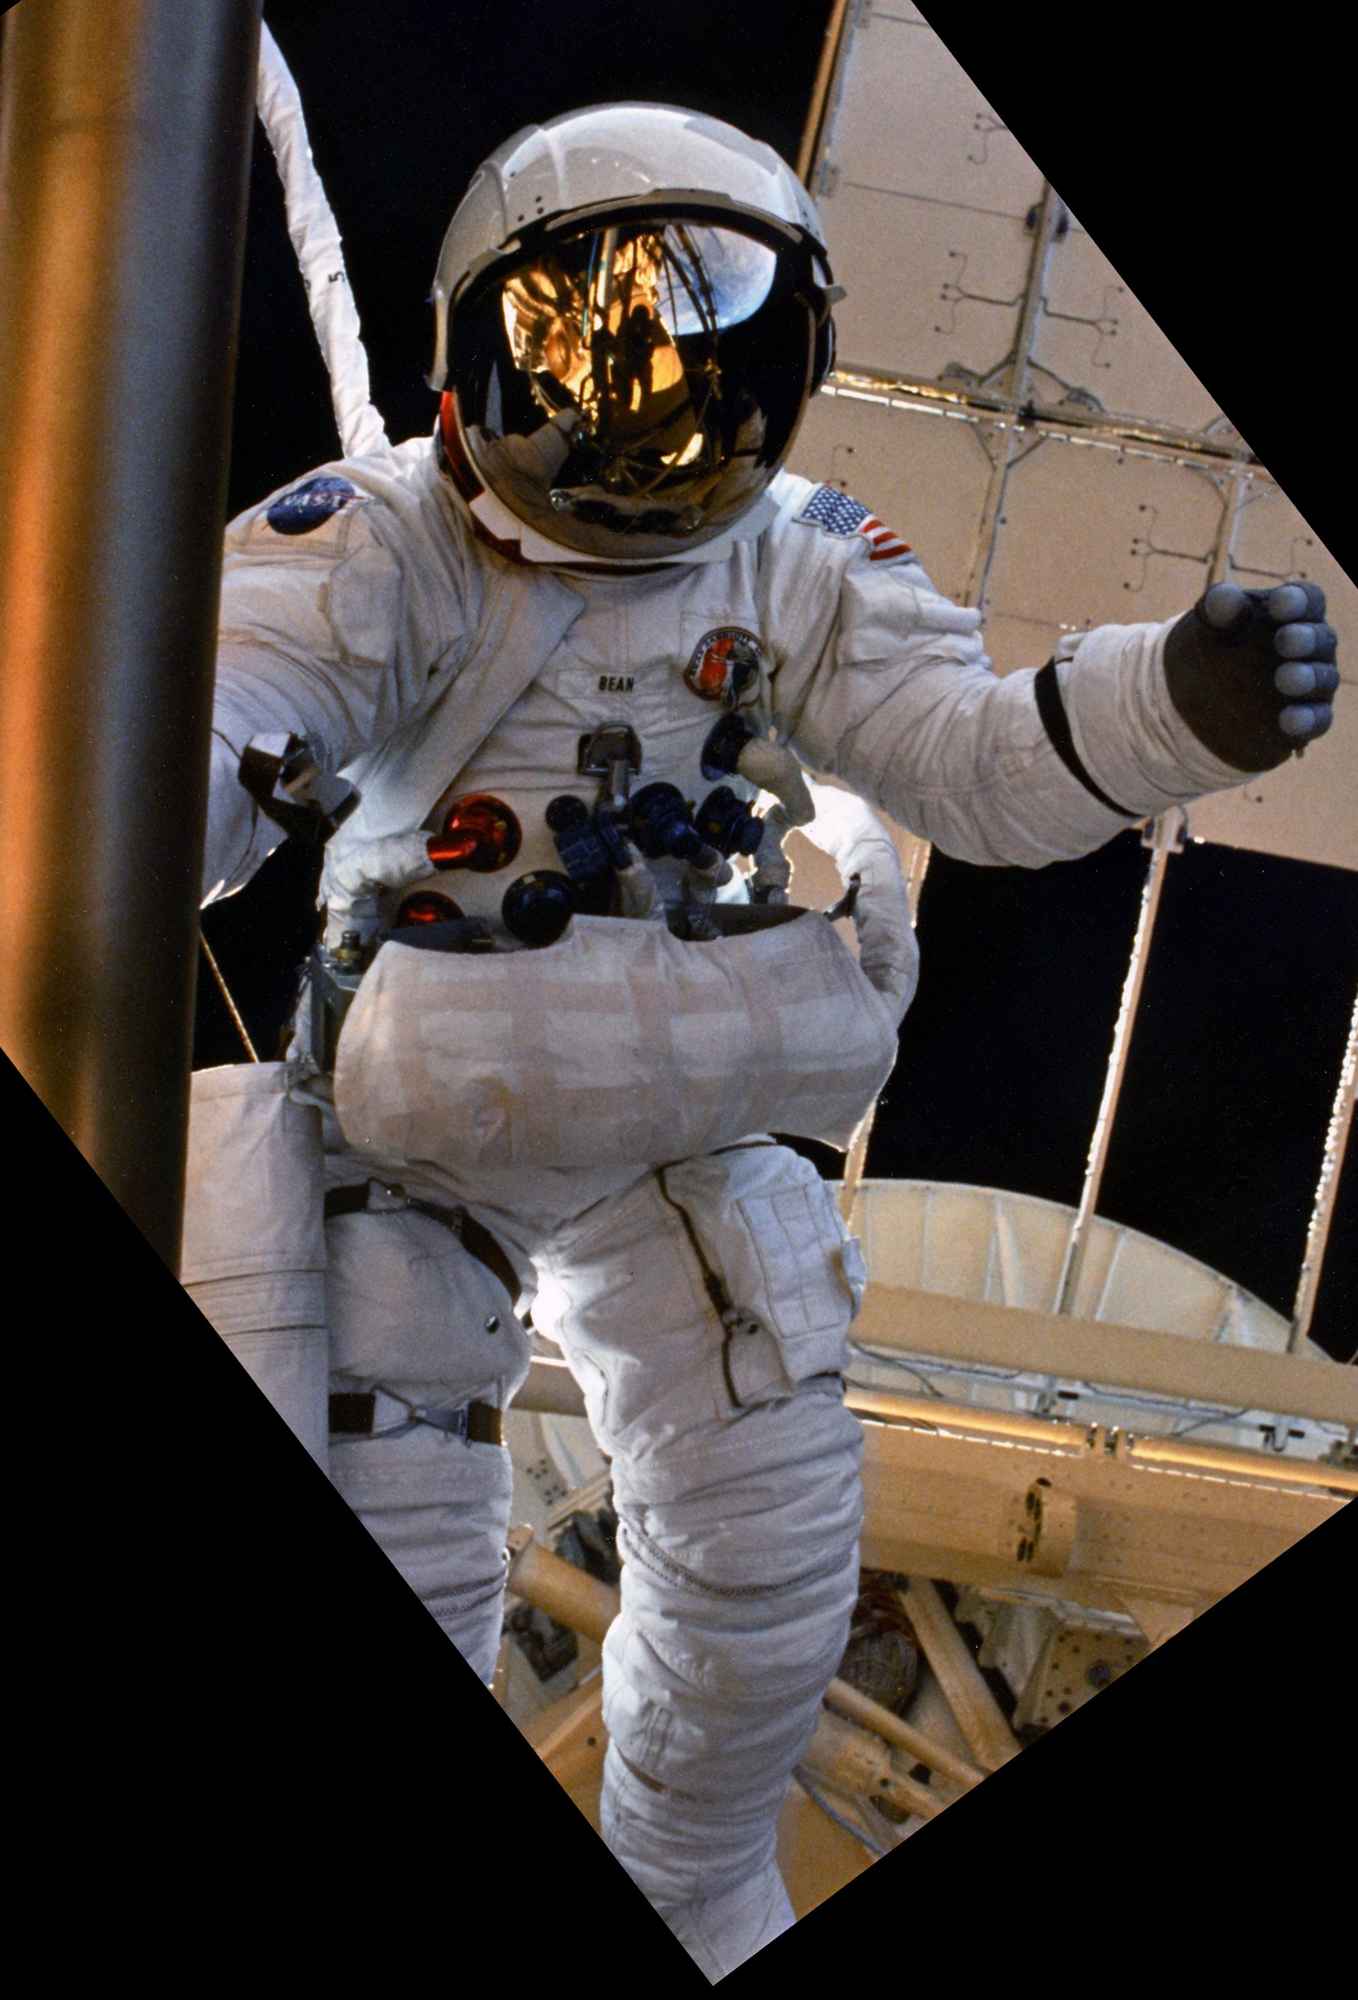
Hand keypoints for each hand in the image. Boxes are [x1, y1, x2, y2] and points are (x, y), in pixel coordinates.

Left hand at [1163, 581, 1338, 770]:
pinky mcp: (1306, 720)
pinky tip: (1288, 720)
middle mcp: (1311, 648)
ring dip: (1307, 679)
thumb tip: (1223, 595)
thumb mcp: (1209, 625)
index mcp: (1293, 614)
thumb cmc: (1212, 645)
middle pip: (1320, 639)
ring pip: (1323, 679)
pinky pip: (1317, 719)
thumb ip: (1219, 608)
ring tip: (1285, 678)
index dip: (1297, 601)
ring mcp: (1311, 685)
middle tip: (1285, 640)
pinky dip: (1306, 720)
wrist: (1199, 696)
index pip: (1308, 600)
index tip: (1278, 603)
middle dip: (1305, 639)